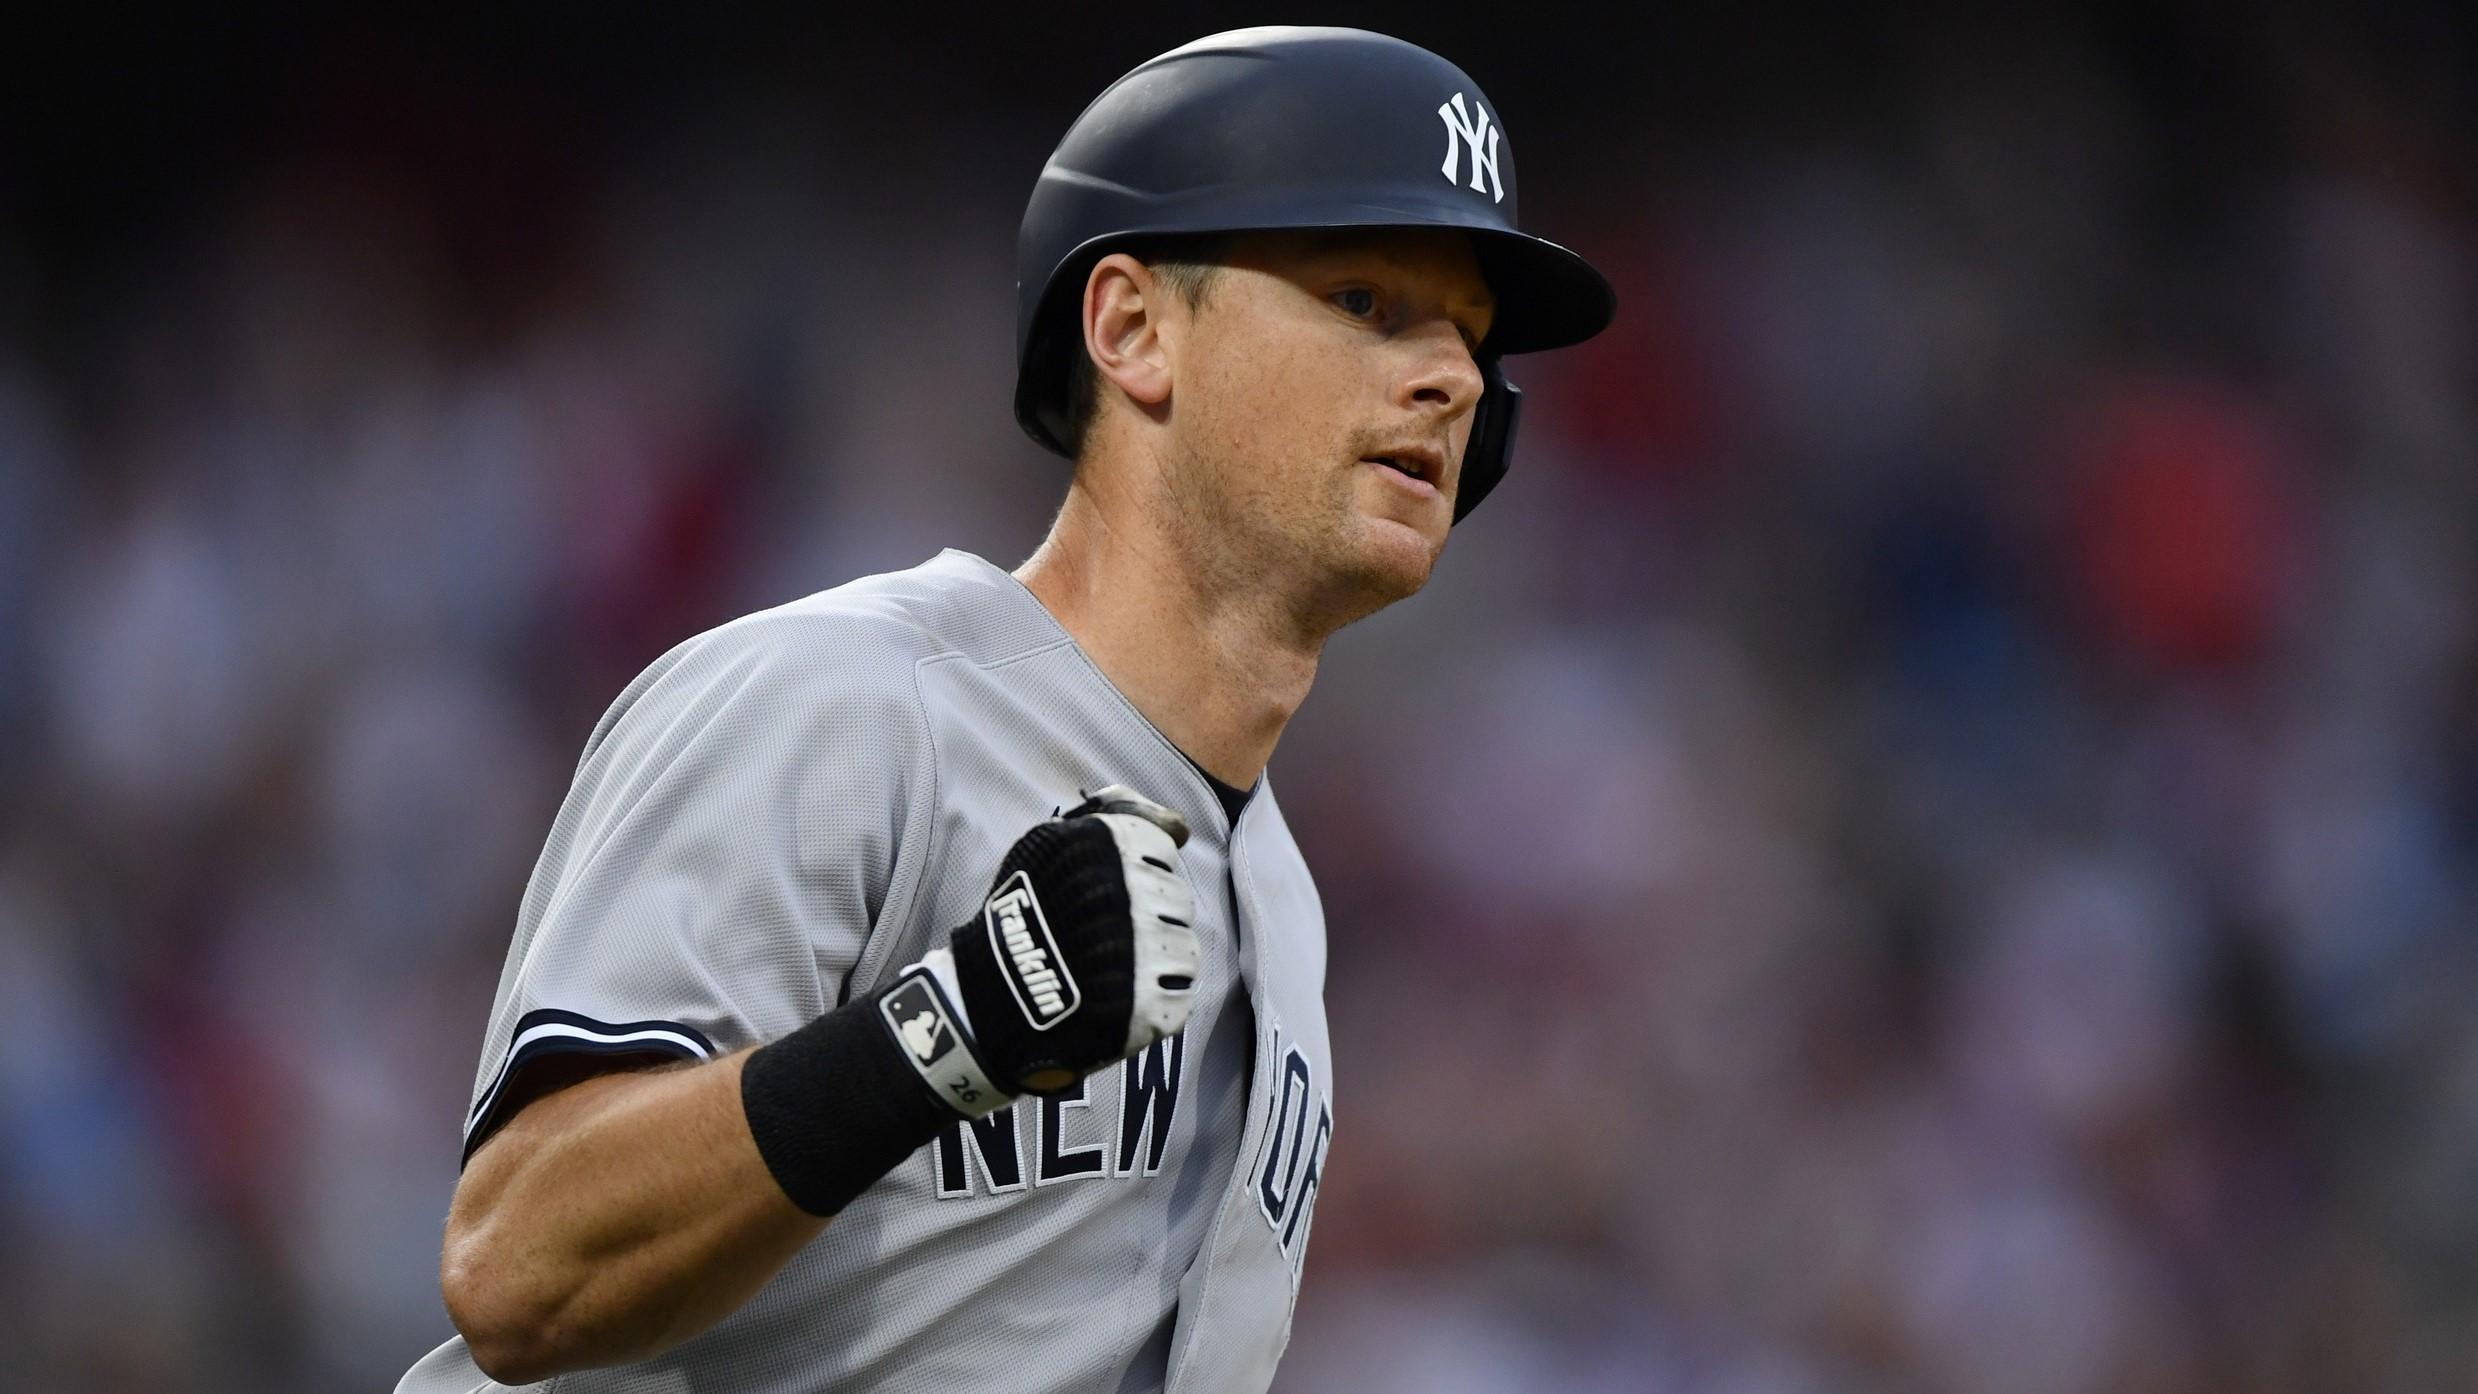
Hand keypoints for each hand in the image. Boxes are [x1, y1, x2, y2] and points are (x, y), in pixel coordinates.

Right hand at [907, 786, 1199, 1111]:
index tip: (1113, 890)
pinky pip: (1180, 995)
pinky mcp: (1150, 1006)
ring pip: (1184, 947)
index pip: (1163, 849)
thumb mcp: (1051, 842)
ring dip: (1157, 957)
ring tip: (1113, 966)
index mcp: (1111, 847)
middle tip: (1107, 932)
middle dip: (1150, 913)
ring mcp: (1145, 953)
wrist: (994, 994)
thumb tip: (1179, 824)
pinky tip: (1121, 996)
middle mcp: (1134, 895)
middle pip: (1177, 898)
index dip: (1141, 871)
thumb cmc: (1024, 912)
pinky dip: (1156, 999)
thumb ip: (1117, 817)